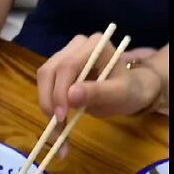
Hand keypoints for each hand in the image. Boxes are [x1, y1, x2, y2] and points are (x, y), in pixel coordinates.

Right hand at [37, 35, 161, 120]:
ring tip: (57, 129)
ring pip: (44, 78)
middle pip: (50, 70)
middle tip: (56, 125)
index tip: (61, 116)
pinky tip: (57, 123)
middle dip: (49, 100)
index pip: (67, 66)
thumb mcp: (119, 94)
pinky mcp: (59, 67)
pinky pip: (46, 85)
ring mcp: (66, 54)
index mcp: (95, 45)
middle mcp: (77, 45)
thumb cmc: (128, 91)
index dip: (59, 91)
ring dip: (46, 105)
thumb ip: (97, 93)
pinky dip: (48, 106)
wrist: (129, 91)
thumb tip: (70, 95)